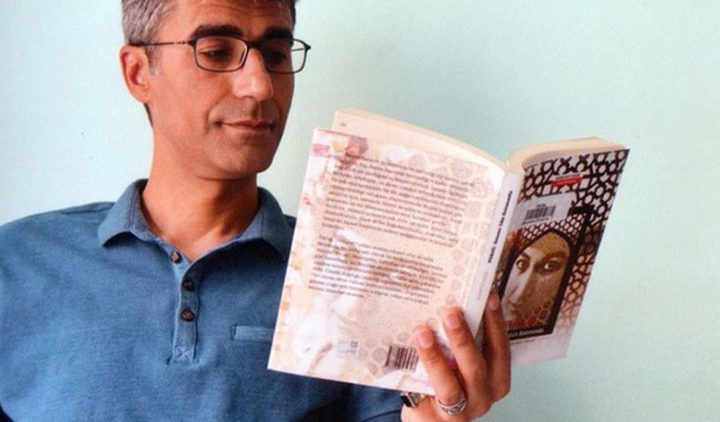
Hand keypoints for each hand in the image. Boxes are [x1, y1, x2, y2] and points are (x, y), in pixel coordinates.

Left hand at [401, 291, 510, 420]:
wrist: (429, 416)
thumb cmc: (448, 381)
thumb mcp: (460, 362)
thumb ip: (460, 341)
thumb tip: (452, 300)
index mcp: (496, 378)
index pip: (500, 349)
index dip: (496, 323)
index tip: (488, 296)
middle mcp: (483, 396)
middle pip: (477, 367)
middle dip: (463, 337)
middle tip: (450, 311)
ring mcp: (461, 411)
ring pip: (450, 387)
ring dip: (435, 357)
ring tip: (422, 332)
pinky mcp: (435, 419)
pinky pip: (426, 395)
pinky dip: (419, 373)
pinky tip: (411, 352)